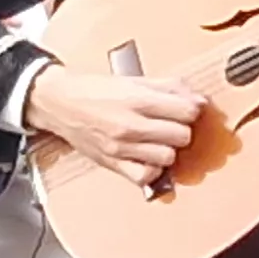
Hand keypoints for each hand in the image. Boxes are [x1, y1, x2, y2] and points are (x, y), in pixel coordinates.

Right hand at [23, 67, 202, 188]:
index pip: (187, 111)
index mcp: (137, 99)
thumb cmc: (94, 90)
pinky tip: (147, 158)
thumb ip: (169, 87)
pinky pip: (144, 177)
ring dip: (168, 150)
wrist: (59, 103)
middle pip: (181, 136)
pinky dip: (151, 170)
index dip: (192, 110)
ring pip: (168, 158)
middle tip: (171, 125)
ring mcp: (121, 148)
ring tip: (158, 141)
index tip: (185, 110)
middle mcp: (130, 125)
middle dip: (181, 130)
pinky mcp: (112, 163)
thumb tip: (199, 100)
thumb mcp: (133, 80)